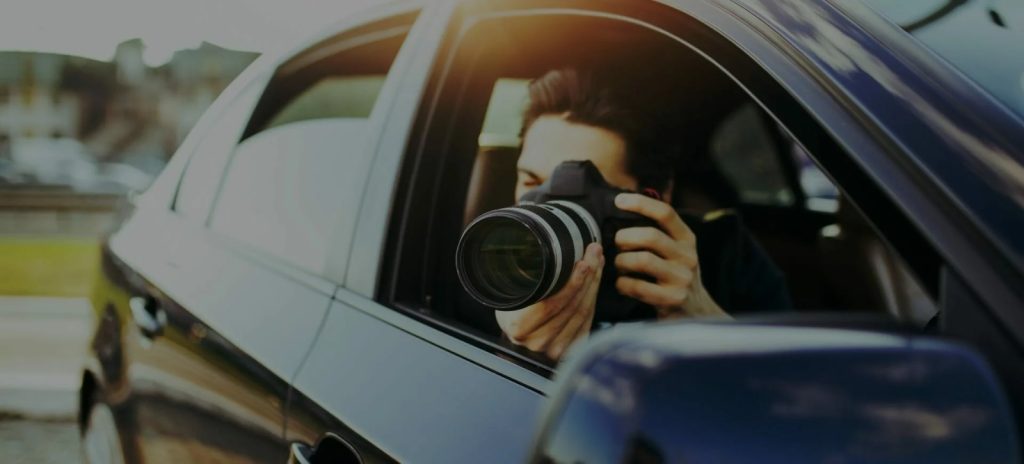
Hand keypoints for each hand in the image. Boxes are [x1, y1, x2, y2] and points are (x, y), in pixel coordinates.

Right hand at [495, 243, 603, 360]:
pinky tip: (594, 281)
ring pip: (583, 313)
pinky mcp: (569, 351)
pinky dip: (593, 298)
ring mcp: (554, 349)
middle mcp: (537, 342)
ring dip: (593, 284)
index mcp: (519, 327)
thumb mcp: (510, 292)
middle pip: (572, 307)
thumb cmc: (511, 308)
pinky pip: (588, 321)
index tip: (583, 262)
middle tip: (594, 253)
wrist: (515, 332)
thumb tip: (543, 242)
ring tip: (597, 261)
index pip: (551, 303)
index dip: (572, 283)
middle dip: (588, 276)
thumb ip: (525, 276)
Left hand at [613, 193, 728, 318]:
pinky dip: (622, 284)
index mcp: (687, 239)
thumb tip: (625, 207)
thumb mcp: (676, 252)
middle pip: (650, 236)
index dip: (640, 203)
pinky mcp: (672, 299)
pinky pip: (637, 286)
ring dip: (621, 262)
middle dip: (624, 238)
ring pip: (641, 260)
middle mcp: (688, 256)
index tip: (618, 200)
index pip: (665, 213)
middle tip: (616, 245)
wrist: (696, 314)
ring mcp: (682, 279)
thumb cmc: (675, 277)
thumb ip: (659, 233)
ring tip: (619, 266)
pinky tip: (622, 285)